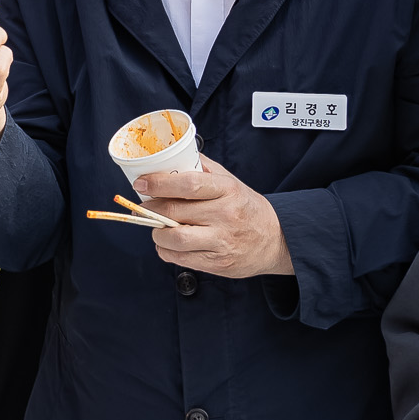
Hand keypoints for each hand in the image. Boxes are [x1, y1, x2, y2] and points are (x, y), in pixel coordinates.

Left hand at [135, 154, 294, 277]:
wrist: (276, 240)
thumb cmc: (248, 208)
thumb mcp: (231, 181)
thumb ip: (203, 168)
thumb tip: (172, 156)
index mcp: (227, 190)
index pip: (187, 184)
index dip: (159, 183)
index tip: (142, 183)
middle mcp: (225, 215)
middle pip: (175, 212)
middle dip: (151, 209)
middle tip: (144, 206)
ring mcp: (221, 241)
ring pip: (174, 238)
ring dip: (157, 233)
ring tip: (157, 227)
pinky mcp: (217, 263)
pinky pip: (180, 258)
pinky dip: (166, 250)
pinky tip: (168, 243)